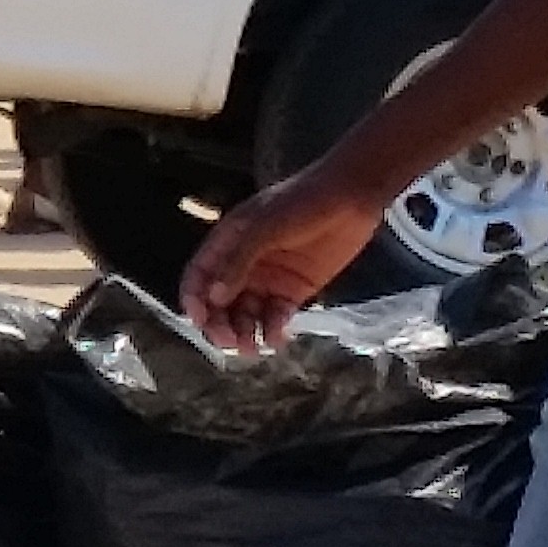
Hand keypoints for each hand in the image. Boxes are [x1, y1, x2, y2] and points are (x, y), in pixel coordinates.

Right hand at [178, 168, 384, 348]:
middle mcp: (243, 265)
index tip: (200, 320)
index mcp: (227, 243)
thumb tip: (213, 297)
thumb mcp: (266, 227)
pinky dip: (273, 330)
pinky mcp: (294, 292)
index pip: (199, 275)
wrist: (353, 198)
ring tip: (253, 349)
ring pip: (245, 314)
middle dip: (219, 324)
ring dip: (245, 332)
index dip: (194, 298)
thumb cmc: (302, 203)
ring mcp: (268, 280)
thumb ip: (239, 261)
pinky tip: (278, 338)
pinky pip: (276, 317)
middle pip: (219, 302)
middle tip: (230, 341)